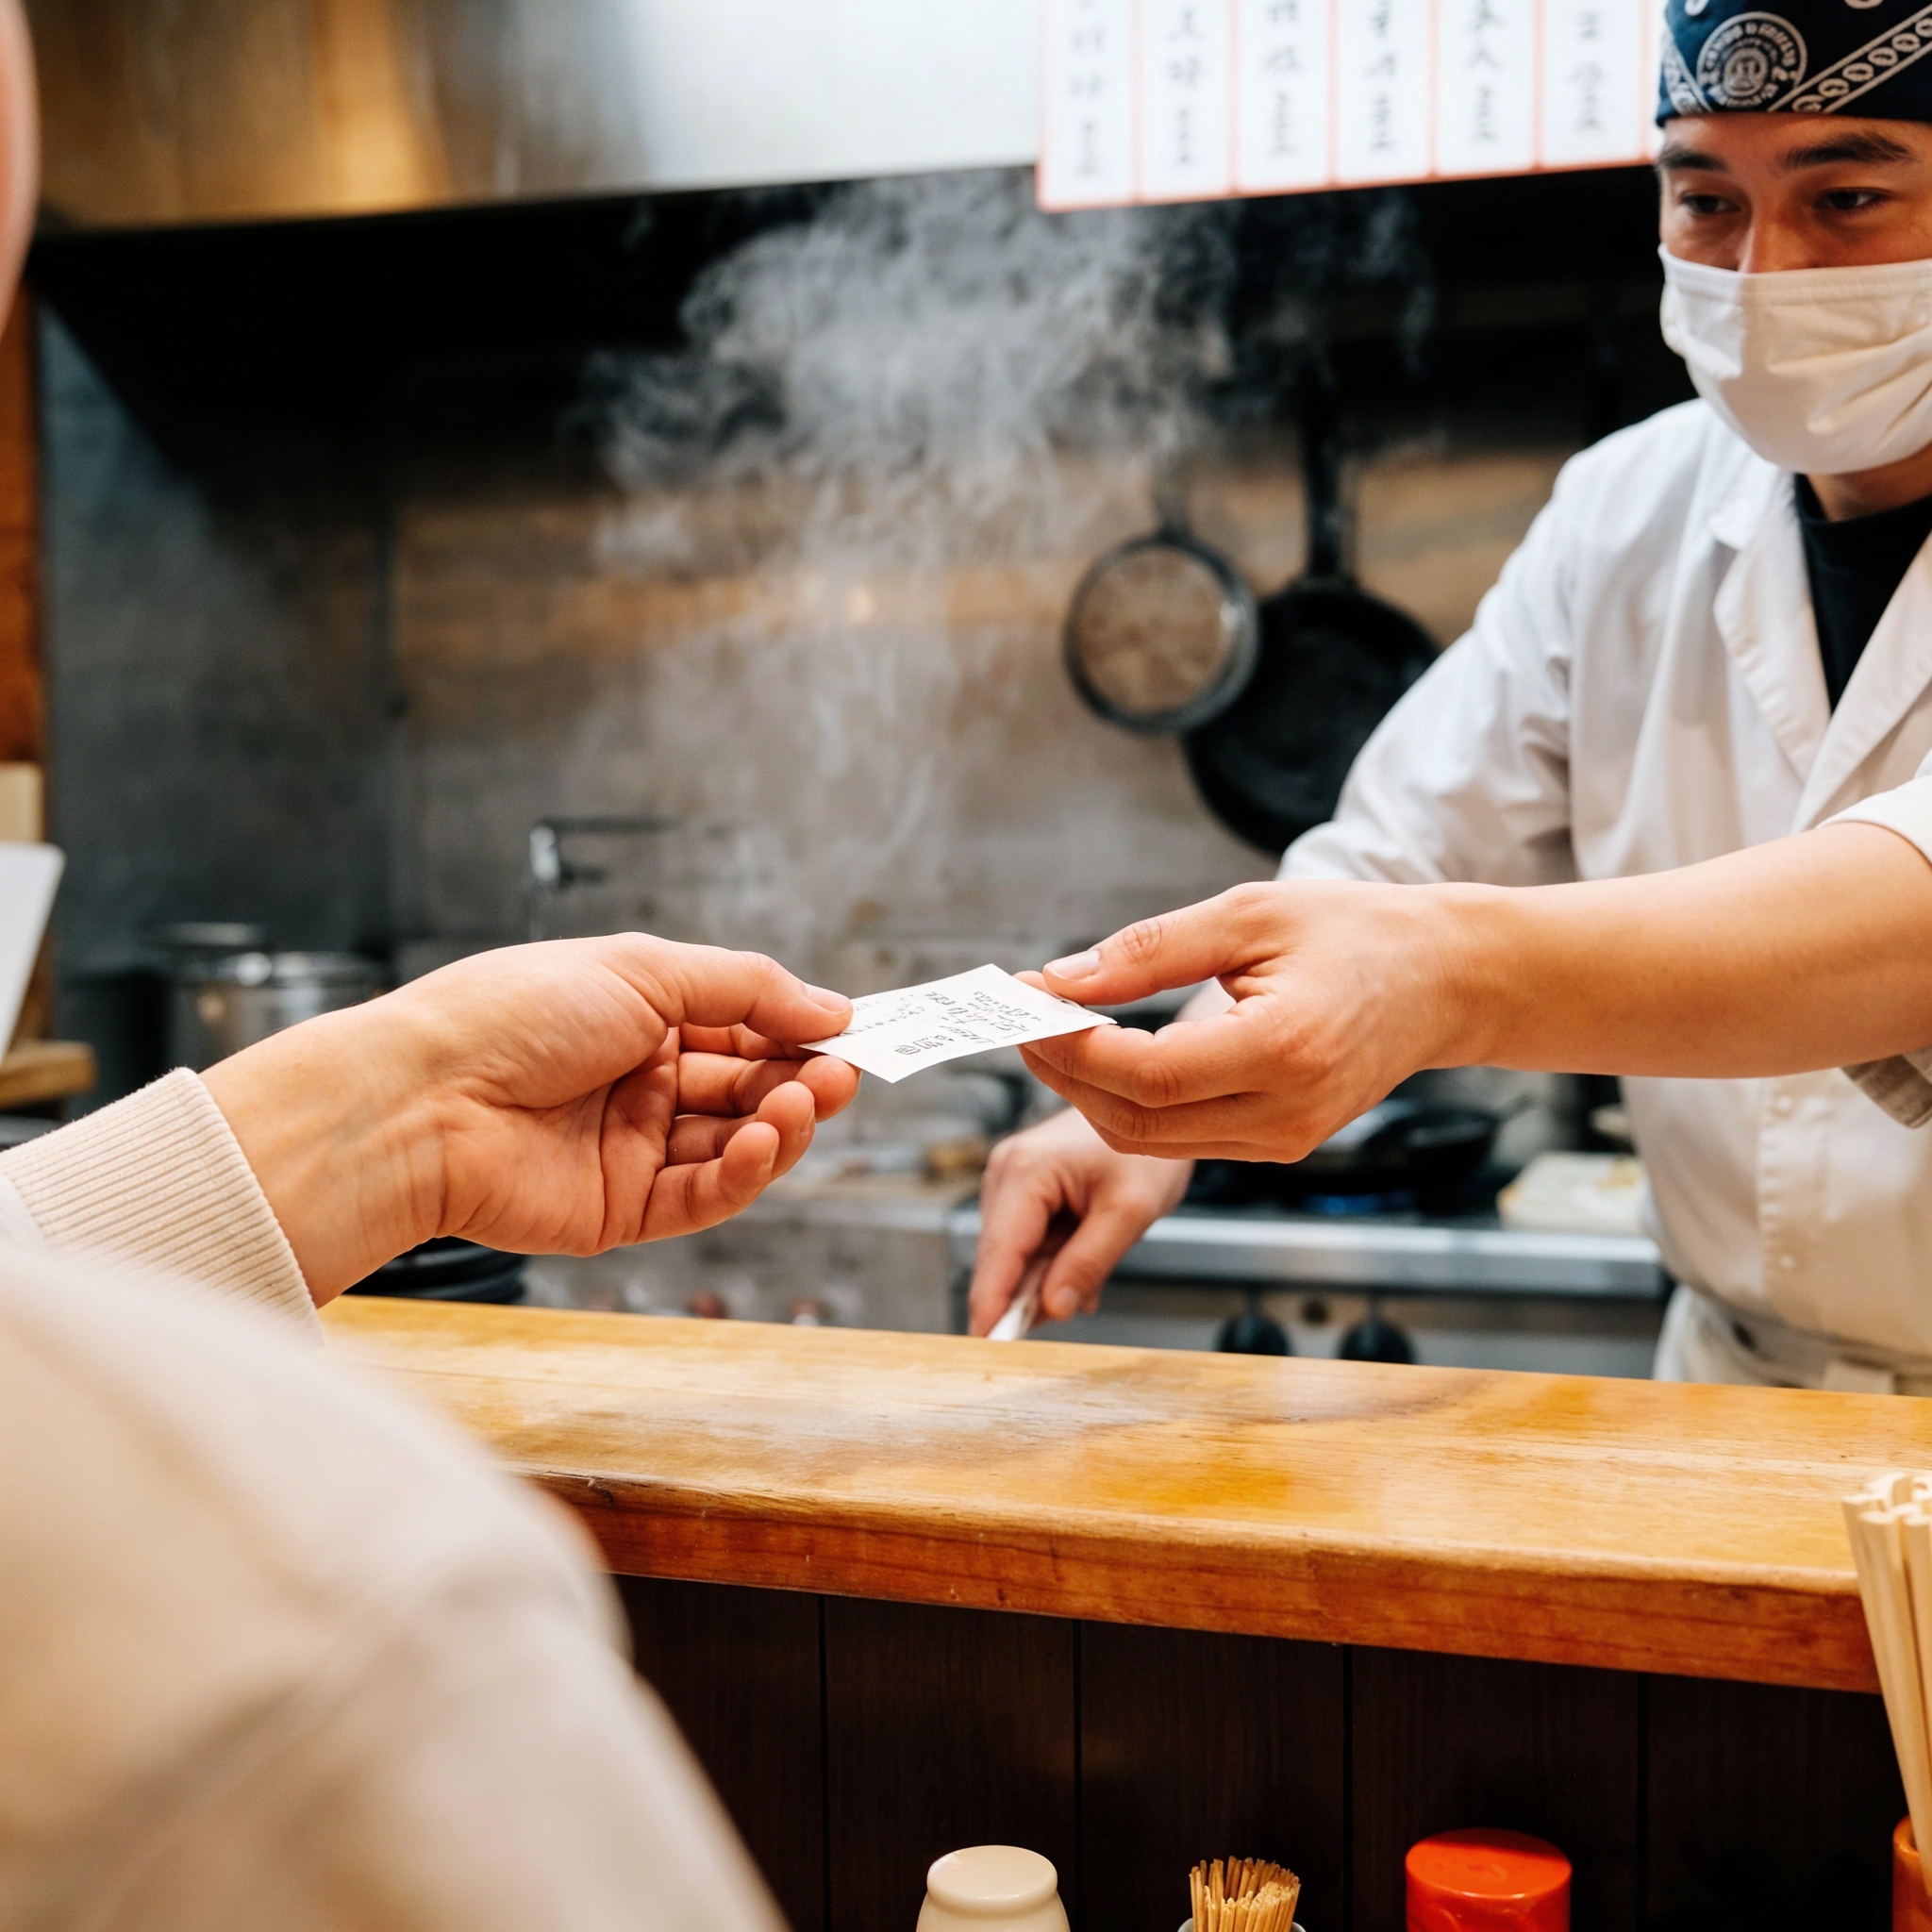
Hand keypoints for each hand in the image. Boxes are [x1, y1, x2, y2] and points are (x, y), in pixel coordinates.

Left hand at [201, 936, 858, 1304]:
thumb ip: (748, 990)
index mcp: (640, 1016)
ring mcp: (633, 1148)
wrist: (421, 1100)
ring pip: (736, 1145)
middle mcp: (641, 1082)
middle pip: (749, 1087)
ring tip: (802, 1103)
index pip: (744, 1026)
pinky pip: (704, 1195)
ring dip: (781, 1125)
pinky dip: (745, 1173)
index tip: (854, 1033)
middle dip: (801, 1080)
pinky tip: (762, 1143)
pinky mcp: (622, 1210)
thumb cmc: (513, 1014)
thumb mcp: (643, 970)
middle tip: (842, 1075)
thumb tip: (834, 1007)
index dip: (799, 1031)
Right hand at [966, 1106, 1190, 1335]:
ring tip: (1091, 1268)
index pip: (999, 1251)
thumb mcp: (1129, 1212)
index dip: (991, 1302)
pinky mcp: (1022, 1190)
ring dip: (1046, 1277)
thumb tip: (1051, 1309)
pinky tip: (1083, 1260)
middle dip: (1028, 1293)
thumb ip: (1088, 1262)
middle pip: (1001, 1257)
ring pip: (1014, 1254)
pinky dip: (1051, 1262)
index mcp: (1026, 1171)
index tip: (987, 1344)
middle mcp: (1006, 1173)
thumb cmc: (1144, 1150)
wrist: (1152, 1108)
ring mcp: (1010, 1180)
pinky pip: (1027, 1242)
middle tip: (1072, 1306)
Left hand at [1018, 881, 1464, 1162]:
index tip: (1023, 1002)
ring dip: (1089, 1091)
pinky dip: (1132, 1101)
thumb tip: (1061, 980)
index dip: (1073, 1045)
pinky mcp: (1281, 1145)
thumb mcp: (1249, 915)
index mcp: (1283, 1050)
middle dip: (1065, 1071)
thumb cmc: (1355, 932)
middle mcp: (1285, 1112)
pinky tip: (1106, 1053)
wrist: (1444, 981)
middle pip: (1137, 1120)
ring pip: (1151, 1141)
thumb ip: (1149, 951)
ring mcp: (1285, 1140)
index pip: (1148, 1072)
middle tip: (1021, 1016)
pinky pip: (1183, 1137)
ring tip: (1051, 1030)